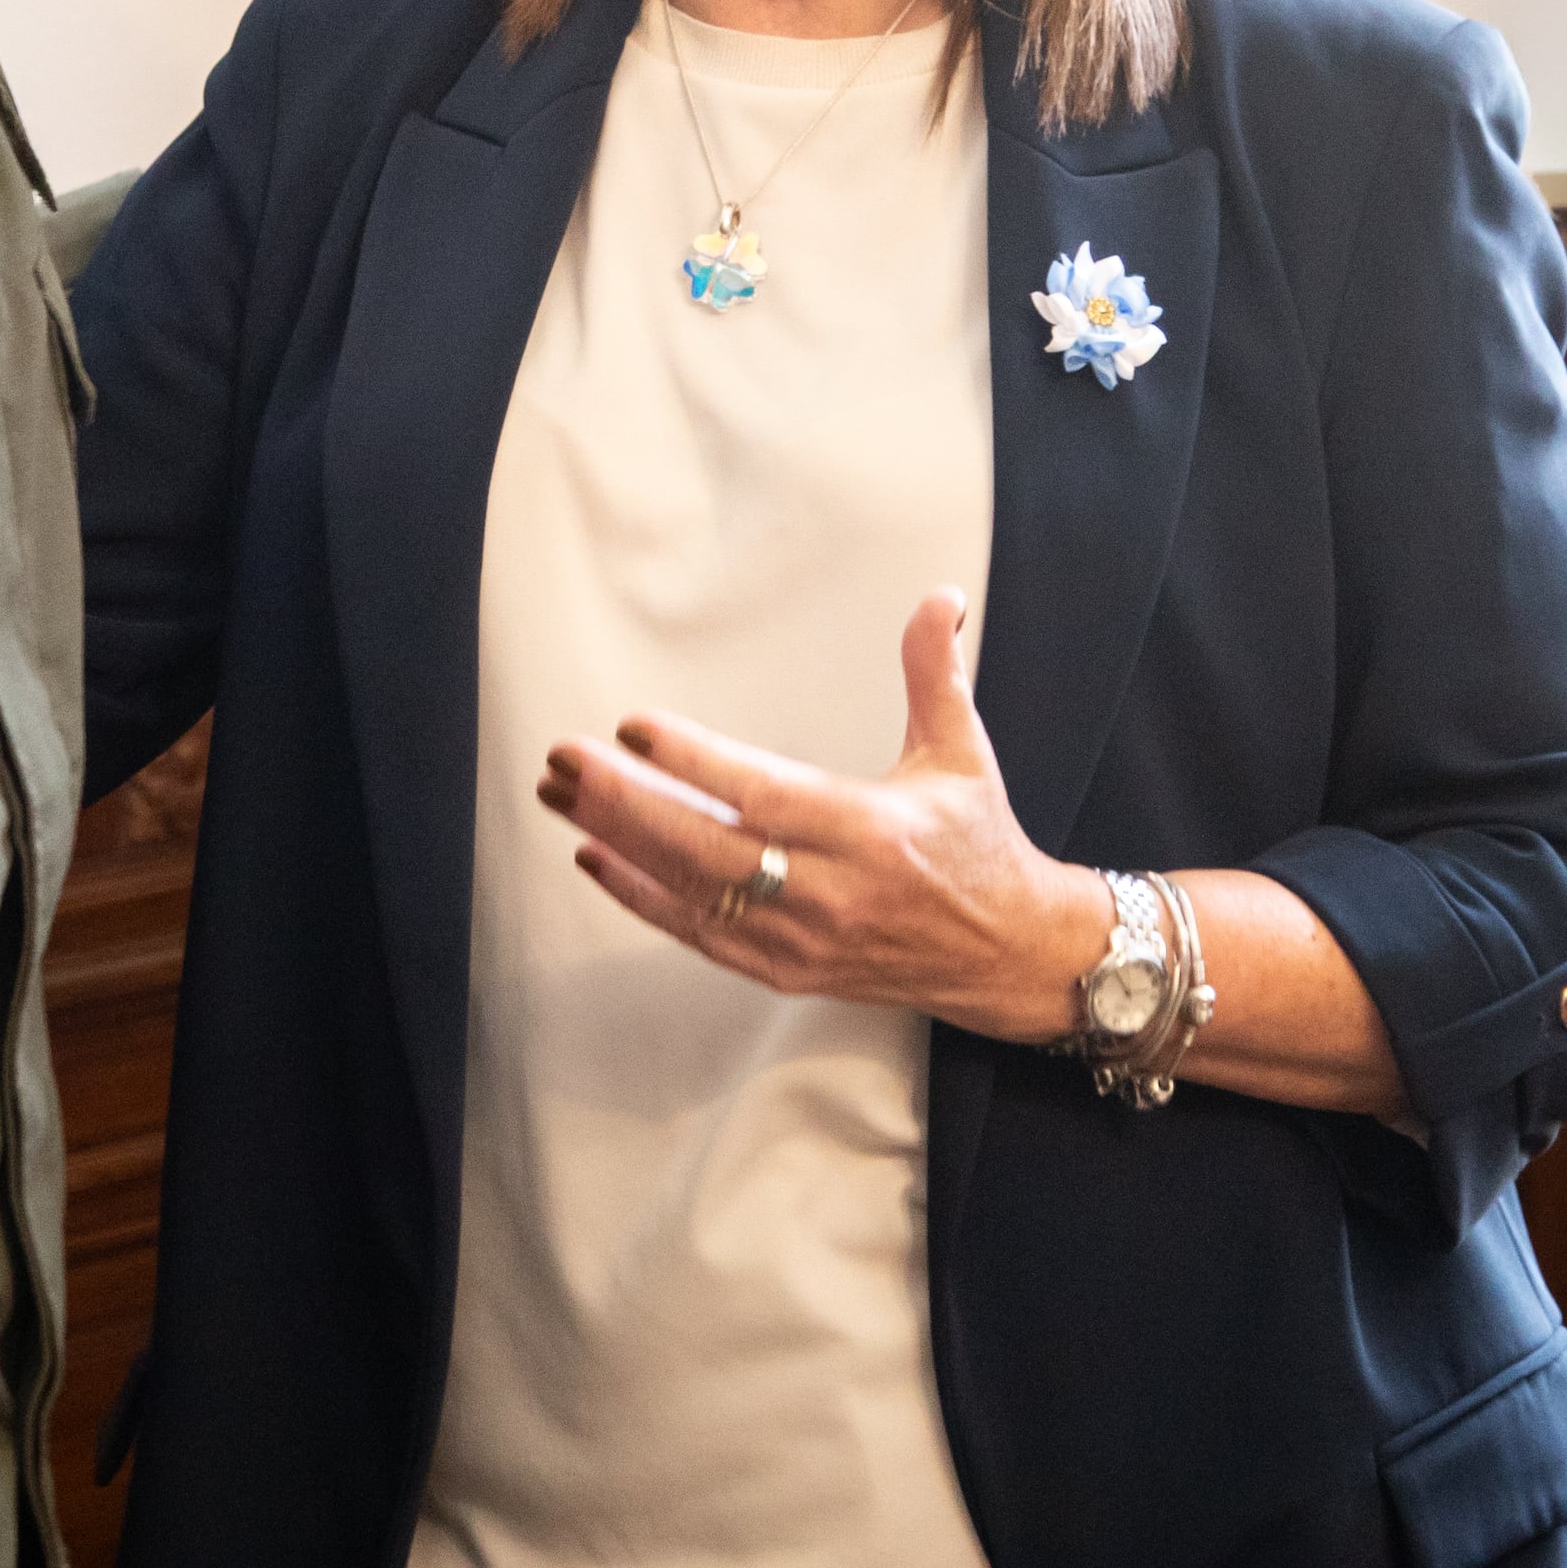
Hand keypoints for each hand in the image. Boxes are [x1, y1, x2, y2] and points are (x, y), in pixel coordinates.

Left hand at [539, 587, 1112, 1047]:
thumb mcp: (963, 752)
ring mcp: (804, 939)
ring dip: (618, 842)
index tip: (633, 727)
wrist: (1008, 955)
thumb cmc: (978, 844)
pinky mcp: (787, 971)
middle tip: (565, 758)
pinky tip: (593, 857)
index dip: (695, 762)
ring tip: (559, 795)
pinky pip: (699, 936)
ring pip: (692, 893)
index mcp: (871, 830)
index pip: (764, 794)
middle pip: (708, 848)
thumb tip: (939, 597)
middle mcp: (831, 891)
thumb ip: (934, 672)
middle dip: (626, 801)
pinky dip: (641, 898)